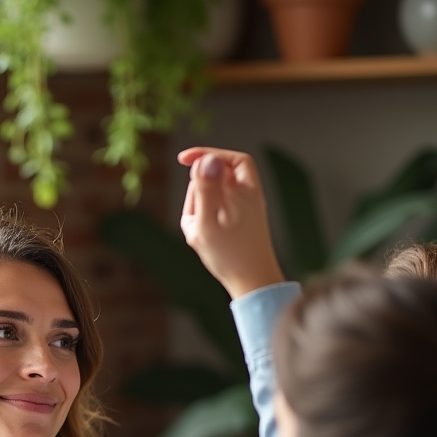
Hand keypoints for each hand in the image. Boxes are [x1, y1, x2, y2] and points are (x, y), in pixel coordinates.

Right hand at [177, 146, 284, 299]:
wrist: (253, 282)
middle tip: (195, 218)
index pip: (225, 159)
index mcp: (244, 191)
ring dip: (202, 209)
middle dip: (199, 192)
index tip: (183, 160)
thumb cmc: (230, 255)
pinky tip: (207, 239)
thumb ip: (205, 189)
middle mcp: (248, 196)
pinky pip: (219, 212)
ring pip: (215, 196)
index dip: (205, 154)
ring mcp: (247, 209)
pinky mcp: (244, 222)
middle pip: (216, 178)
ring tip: (202, 233)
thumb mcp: (208, 220)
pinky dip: (208, 219)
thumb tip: (207, 159)